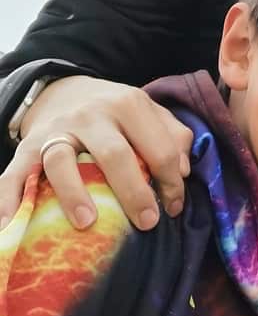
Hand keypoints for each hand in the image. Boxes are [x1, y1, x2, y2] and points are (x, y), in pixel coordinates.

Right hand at [0, 76, 192, 230]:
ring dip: (74, 193)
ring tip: (88, 223)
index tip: (173, 209)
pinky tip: (9, 225)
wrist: (65, 90)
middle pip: (114, 154)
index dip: (172, 182)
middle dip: (133, 191)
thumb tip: (182, 170)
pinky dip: (8, 199)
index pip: (158, 148)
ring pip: (62, 160)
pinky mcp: (28, 145)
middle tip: (147, 223)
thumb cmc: (117, 113)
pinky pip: (15, 173)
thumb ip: (173, 135)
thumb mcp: (149, 113)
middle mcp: (92, 114)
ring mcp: (57, 130)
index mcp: (129, 104)